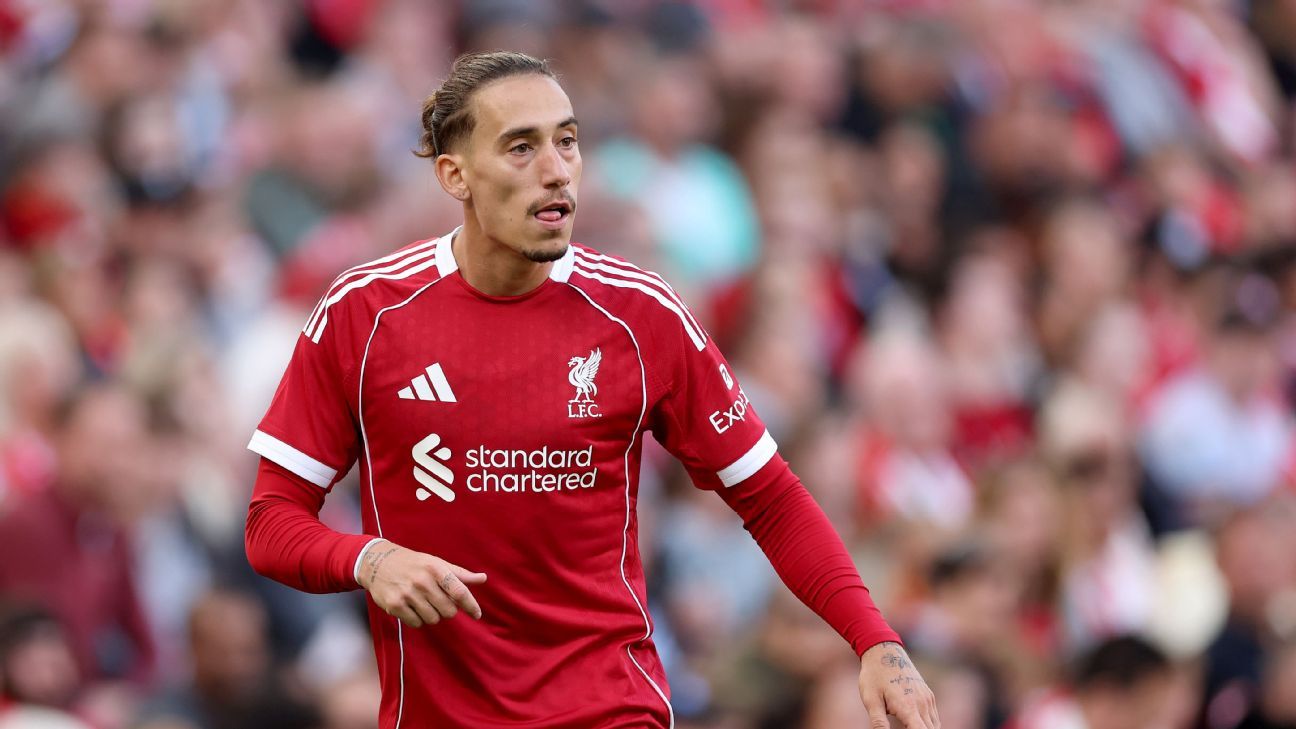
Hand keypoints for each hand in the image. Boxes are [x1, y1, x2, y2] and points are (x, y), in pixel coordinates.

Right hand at [356, 540, 486, 626]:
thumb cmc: (413, 563)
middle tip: (438, 601)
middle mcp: (422, 581)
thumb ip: (459, 574)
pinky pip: (417, 623)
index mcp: (436, 568)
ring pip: (433, 619)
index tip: (477, 615)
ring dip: (432, 614)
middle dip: (447, 609)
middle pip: (449, 611)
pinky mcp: (395, 606)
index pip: (459, 591)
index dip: (471, 605)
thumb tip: (483, 578)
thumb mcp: (436, 563)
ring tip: (423, 602)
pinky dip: (418, 619)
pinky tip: (412, 607)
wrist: (377, 562)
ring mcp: (408, 594)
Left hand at [858, 641, 939, 727]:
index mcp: (908, 707)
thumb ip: (878, 722)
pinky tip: (916, 726)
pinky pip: (934, 717)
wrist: (883, 650)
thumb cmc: (873, 676)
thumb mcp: (870, 700)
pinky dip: (929, 726)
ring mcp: (927, 698)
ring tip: (909, 727)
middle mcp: (922, 703)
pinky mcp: (928, 694)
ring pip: (935, 726)